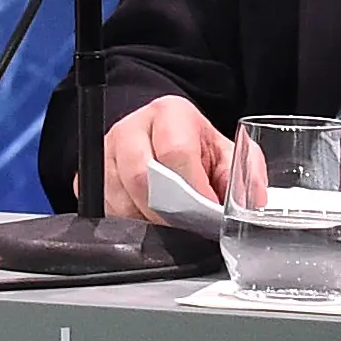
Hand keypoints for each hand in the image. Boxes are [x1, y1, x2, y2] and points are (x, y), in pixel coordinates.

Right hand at [101, 94, 230, 220]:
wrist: (161, 136)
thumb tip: (250, 204)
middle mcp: (131, 127)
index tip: (207, 211)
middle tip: (188, 227)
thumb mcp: (226, 153)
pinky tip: (149, 221)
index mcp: (169, 113)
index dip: (194, 187)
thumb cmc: (195, 146)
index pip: (176, 152)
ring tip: (172, 227)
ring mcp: (106, 151)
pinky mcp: (90, 175)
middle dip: (168, 210)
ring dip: (148, 221)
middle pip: (141, 177)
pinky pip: (106, 208)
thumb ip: (243, 175)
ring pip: (121, 198)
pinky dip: (130, 223)